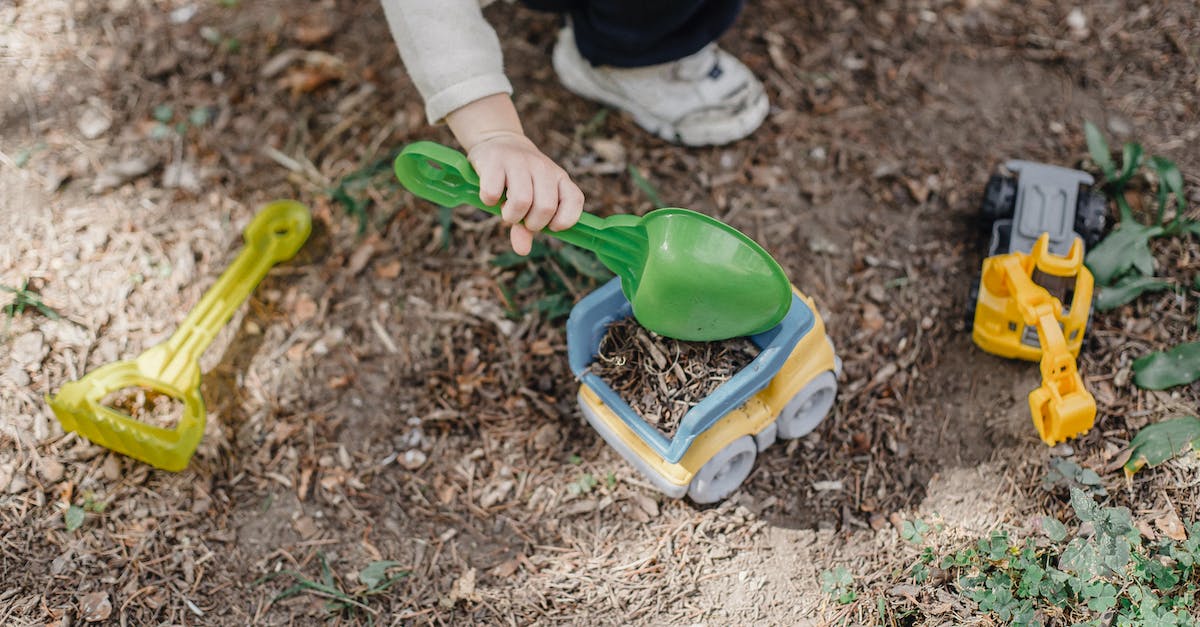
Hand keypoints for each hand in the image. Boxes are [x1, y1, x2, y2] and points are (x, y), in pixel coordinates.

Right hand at [467, 132, 583, 254]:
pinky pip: (493, 192)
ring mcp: (519, 162)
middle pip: (545, 207)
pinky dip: (489, 201)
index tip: (551, 226)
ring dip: (511, 215)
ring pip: (522, 201)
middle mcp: (543, 168)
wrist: (497, 141)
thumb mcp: (530, 200)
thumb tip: (522, 250)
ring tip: (507, 210)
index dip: (564, 220)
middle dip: (532, 223)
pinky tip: (490, 197)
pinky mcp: (495, 161)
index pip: (574, 200)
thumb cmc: (517, 179)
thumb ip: (527, 227)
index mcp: (559, 177)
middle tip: (522, 218)